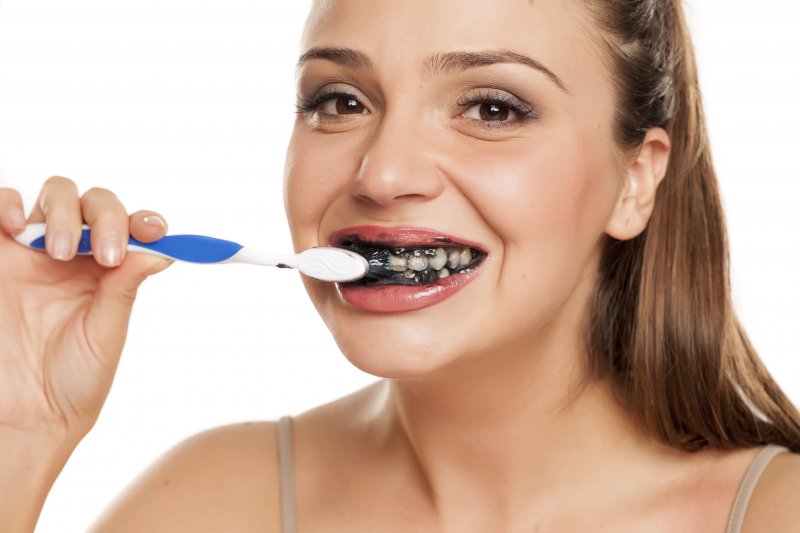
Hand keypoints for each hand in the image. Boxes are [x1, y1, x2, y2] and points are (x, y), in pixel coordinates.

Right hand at [0, 177, 171, 446]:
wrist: (23, 417)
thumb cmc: (71, 382)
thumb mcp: (106, 334)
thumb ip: (123, 288)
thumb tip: (158, 250)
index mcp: (106, 272)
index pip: (128, 228)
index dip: (143, 222)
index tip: (155, 231)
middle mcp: (71, 256)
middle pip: (92, 203)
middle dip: (106, 216)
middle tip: (106, 254)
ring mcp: (31, 253)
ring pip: (53, 196)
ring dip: (63, 212)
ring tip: (61, 252)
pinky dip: (7, 203)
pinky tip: (20, 226)